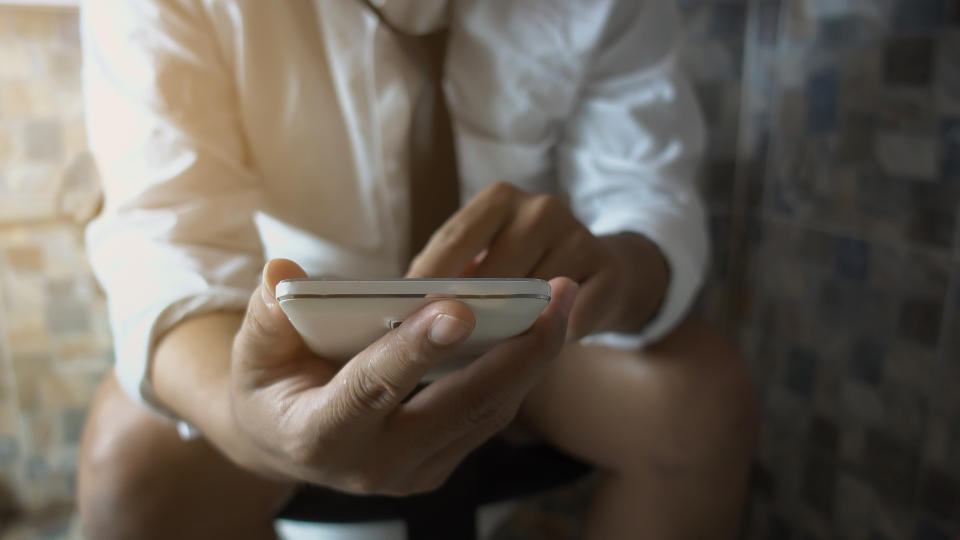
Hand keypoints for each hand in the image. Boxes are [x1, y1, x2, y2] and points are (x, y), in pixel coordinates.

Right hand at [225, 258, 577, 494]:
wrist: (285, 442)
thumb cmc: (270, 386)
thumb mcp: (254, 351)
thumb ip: (269, 316)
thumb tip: (283, 277)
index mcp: (322, 435)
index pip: (373, 389)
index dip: (414, 350)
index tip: (458, 309)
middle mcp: (375, 466)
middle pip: (458, 406)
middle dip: (515, 351)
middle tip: (554, 296)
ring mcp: (415, 472)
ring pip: (488, 413)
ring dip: (532, 358)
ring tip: (561, 301)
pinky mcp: (441, 464)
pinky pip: (490, 417)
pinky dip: (520, 372)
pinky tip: (543, 327)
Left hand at [407, 182, 667, 338]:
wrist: (601, 273)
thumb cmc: (521, 273)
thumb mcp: (484, 262)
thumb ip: (453, 277)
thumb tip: (412, 314)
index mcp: (500, 199)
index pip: (454, 239)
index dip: (429, 281)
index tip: (403, 318)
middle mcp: (542, 209)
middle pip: (495, 270)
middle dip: (468, 313)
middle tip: (440, 349)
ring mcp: (581, 236)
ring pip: (534, 296)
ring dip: (510, 332)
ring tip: (482, 361)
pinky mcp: (611, 270)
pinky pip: (572, 317)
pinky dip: (551, 340)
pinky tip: (532, 359)